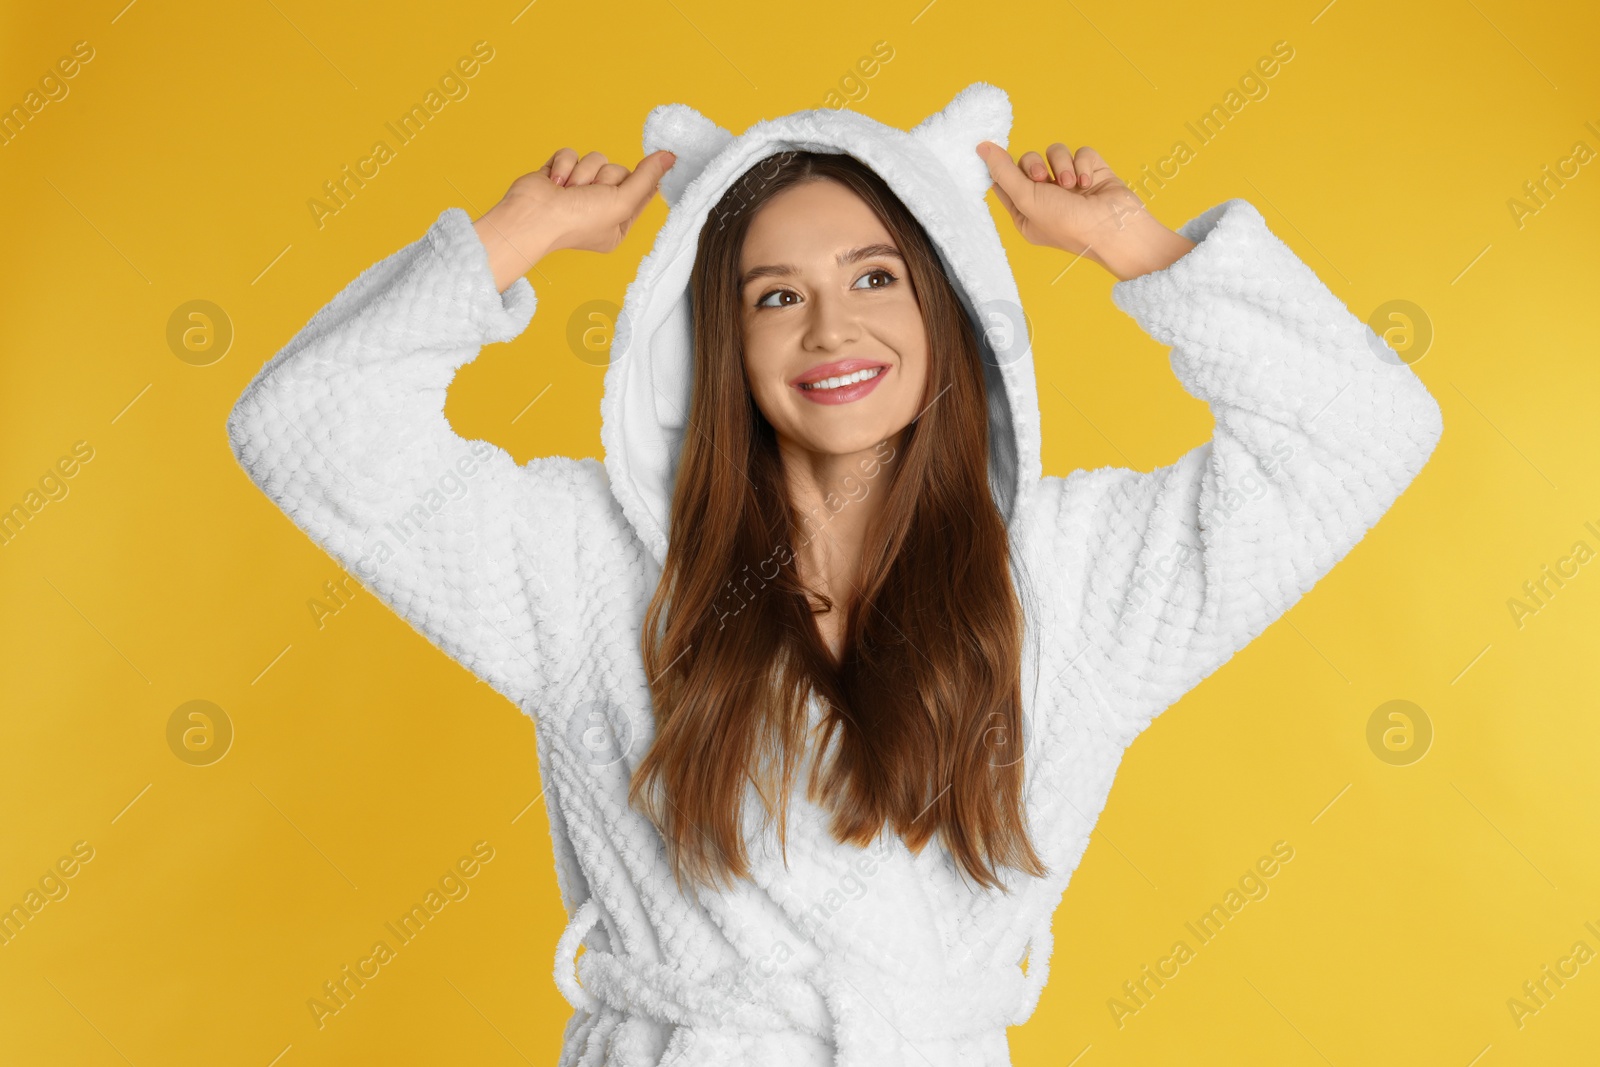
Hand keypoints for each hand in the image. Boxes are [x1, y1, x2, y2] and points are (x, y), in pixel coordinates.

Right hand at [472, 147, 676, 290]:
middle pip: (617, 171)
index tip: (656, 163)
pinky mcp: (558, 175)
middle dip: (604, 177)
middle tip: (592, 193)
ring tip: (570, 191)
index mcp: (617, 223)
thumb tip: (669, 157)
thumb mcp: (622, 202)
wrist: (533, 216)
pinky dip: (563, 165)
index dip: (642, 179)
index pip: (640, 192)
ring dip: (582, 173)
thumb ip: (647, 178)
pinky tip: (555, 182)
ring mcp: (577, 191)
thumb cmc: (577, 221)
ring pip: (594, 160)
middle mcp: (598, 208)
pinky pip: (571, 154)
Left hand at [976, 141, 1193, 280]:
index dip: (1000, 166)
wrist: (1115, 228)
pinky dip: (1084, 164)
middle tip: (1042, 179)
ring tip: (1073, 185)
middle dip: (1034, 165)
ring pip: (1054, 153)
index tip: (990, 150)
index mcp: (1026, 212)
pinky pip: (1080, 152)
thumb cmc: (1068, 224)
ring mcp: (1071, 184)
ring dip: (1062, 166)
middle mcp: (1047, 198)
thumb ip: (1004, 172)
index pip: (1004, 182)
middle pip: (1028, 161)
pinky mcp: (1092, 171)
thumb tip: (981, 148)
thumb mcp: (1027, 199)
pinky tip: (1090, 184)